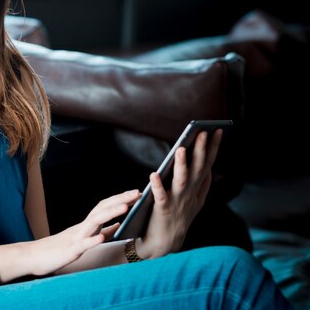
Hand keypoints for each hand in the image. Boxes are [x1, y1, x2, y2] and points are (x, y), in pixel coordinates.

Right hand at [27, 190, 140, 275]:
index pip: (105, 208)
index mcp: (86, 226)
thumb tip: (118, 225)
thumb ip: (101, 232)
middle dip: (120, 200)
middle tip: (137, 193)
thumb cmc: (57, 250)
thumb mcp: (83, 240)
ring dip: (110, 213)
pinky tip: (101, 237)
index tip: (136, 193)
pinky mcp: (69, 251)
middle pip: (102, 209)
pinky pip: (82, 245)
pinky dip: (92, 240)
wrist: (33, 256)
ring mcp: (75, 238)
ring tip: (126, 207)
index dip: (121, 200)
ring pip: (94, 222)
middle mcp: (82, 228)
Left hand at [140, 129, 222, 257]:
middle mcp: (190, 193)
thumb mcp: (196, 200)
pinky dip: (157, 186)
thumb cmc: (180, 216)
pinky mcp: (162, 210)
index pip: (208, 164)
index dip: (213, 147)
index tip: (218, 130)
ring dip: (181, 165)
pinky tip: (153, 174)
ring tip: (180, 148)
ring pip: (181, 180)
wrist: (167, 242)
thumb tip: (209, 166)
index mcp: (198, 189)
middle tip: (202, 132)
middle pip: (196, 169)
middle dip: (200, 150)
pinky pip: (160, 196)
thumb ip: (203, 184)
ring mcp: (177, 201)